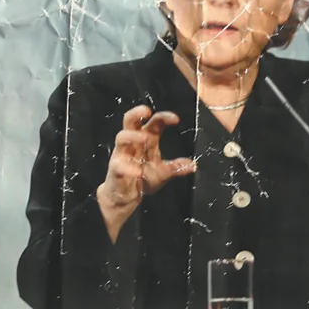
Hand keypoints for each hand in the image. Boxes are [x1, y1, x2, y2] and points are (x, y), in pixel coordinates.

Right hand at [95, 105, 196, 240]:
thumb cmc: (143, 179)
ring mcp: (122, 154)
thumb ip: (175, 168)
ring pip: (121, 137)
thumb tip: (193, 165)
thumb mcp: (162, 173)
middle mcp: (132, 143)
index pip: (153, 122)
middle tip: (147, 110)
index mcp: (146, 139)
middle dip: (137, 113)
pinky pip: (119, 165)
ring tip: (144, 138)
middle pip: (130, 121)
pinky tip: (137, 172)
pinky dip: (128, 168)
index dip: (163, 117)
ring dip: (132, 136)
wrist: (126, 197)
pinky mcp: (115, 168)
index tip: (175, 119)